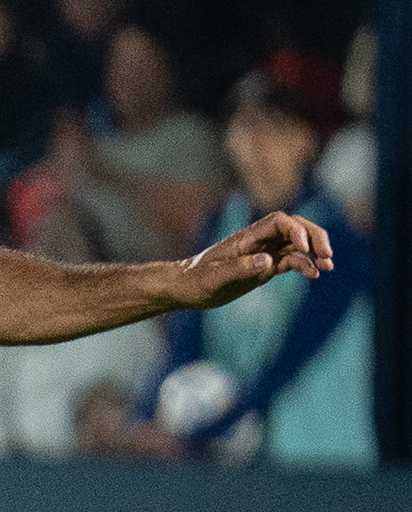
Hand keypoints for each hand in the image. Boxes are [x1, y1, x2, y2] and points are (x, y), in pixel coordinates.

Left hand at [171, 209, 331, 310]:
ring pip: (298, 245)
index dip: (296, 230)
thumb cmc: (193, 281)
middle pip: (295, 228)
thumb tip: (268, 261)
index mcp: (246, 238)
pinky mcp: (265, 268)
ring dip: (315, 252)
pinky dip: (305, 266)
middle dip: (315, 236)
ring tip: (328, 266)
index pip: (279, 221)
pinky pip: (292, 262)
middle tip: (327, 255)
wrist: (183, 289)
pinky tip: (315, 275)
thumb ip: (238, 269)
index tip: (304, 249)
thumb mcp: (213, 278)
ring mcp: (264, 254)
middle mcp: (258, 242)